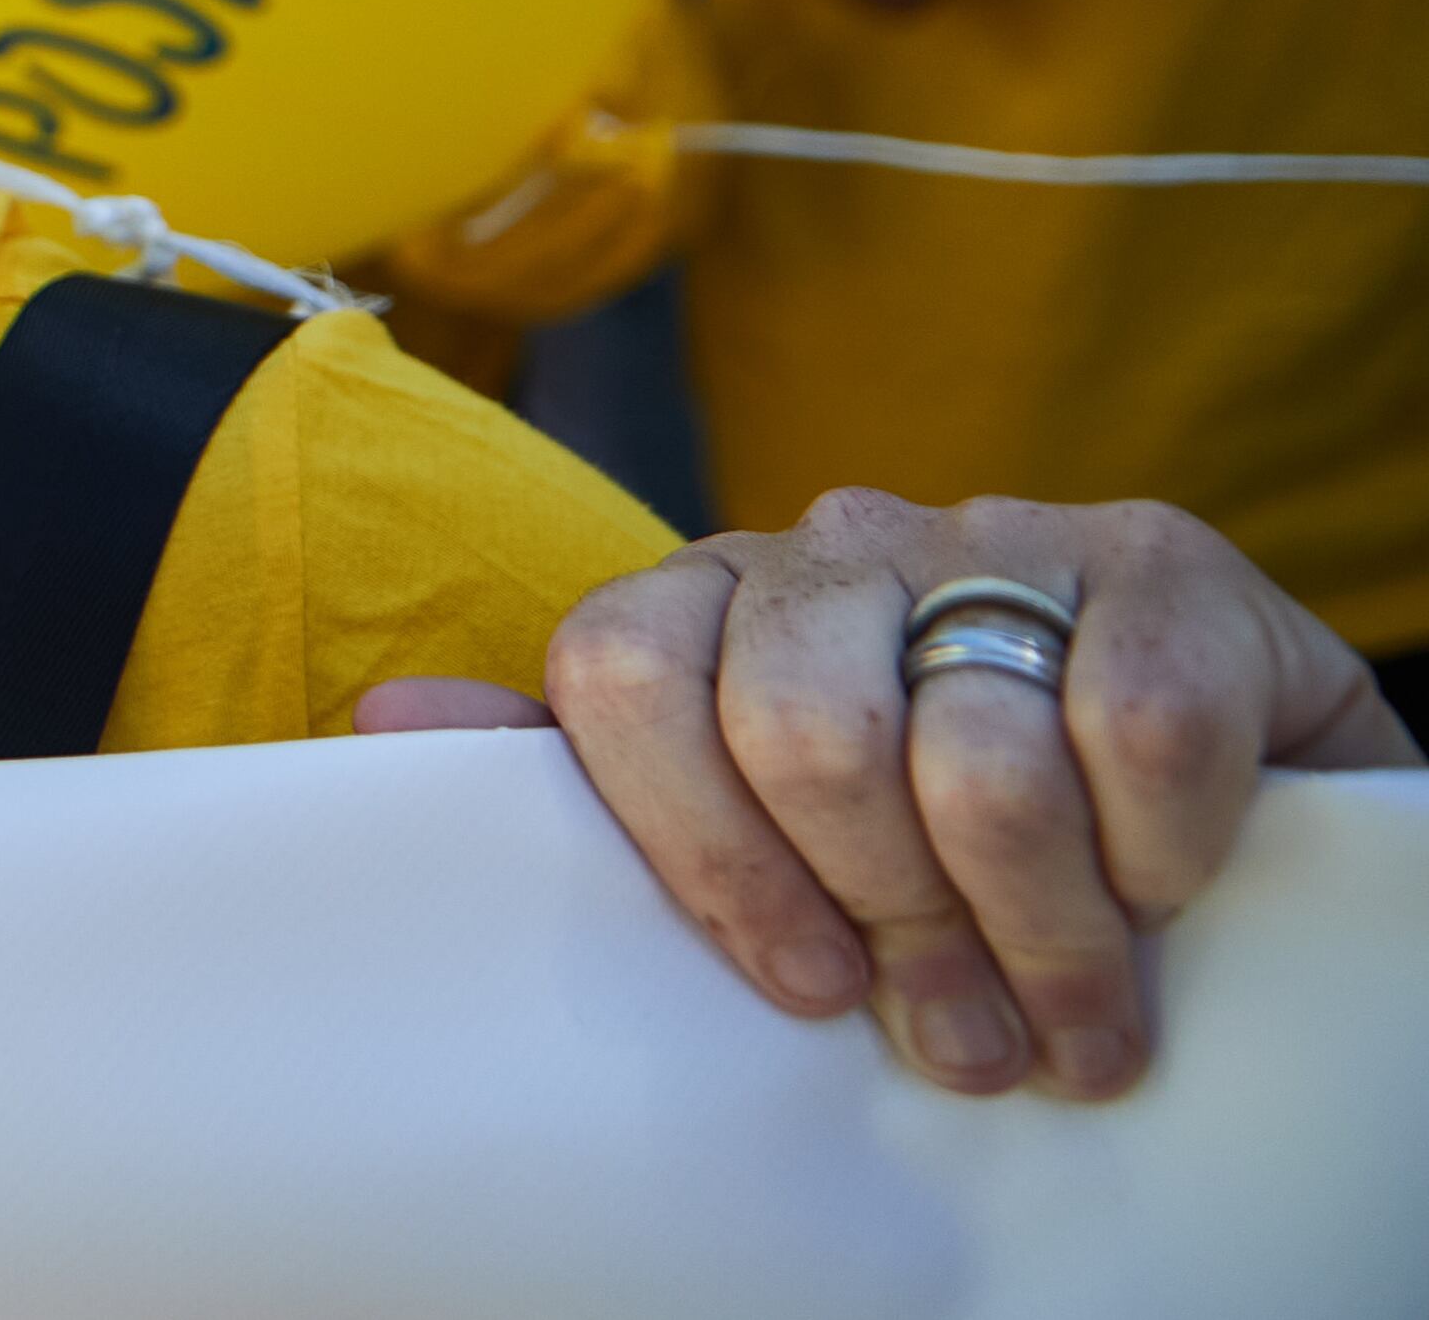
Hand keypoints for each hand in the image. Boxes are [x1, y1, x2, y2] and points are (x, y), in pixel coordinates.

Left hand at [365, 489, 1419, 1097]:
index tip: (802, 991)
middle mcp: (835, 545)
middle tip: (959, 1043)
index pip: (619, 675)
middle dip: (890, 919)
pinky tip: (1157, 889)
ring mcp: (998, 535)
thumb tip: (377, 724)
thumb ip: (582, 779)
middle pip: (797, 731)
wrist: (1201, 775)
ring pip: (971, 751)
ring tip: (1071, 1025)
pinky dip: (1153, 847)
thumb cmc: (937, 828)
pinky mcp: (1160, 557)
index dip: (702, 852)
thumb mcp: (760, 817)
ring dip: (1035, 928)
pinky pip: (1134, 724)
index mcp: (708, 599)